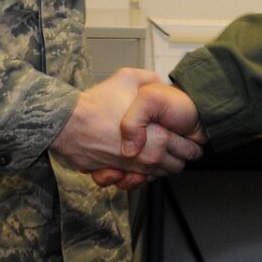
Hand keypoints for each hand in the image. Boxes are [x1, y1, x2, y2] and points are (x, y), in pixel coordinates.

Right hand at [54, 69, 204, 190]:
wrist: (69, 124)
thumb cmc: (97, 104)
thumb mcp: (128, 78)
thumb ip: (150, 79)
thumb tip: (159, 82)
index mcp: (159, 137)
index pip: (189, 150)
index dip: (191, 143)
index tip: (189, 137)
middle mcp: (149, 158)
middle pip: (176, 167)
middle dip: (177, 157)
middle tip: (172, 145)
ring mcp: (133, 169)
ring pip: (156, 176)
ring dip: (156, 167)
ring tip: (152, 151)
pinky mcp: (117, 175)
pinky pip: (134, 183)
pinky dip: (135, 177)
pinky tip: (133, 162)